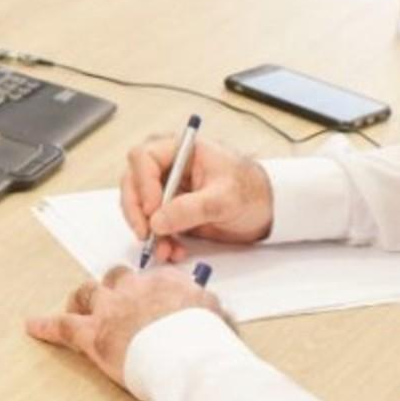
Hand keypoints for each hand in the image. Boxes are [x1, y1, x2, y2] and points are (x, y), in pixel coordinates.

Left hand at [25, 266, 226, 386]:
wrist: (185, 353)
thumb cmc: (202, 338)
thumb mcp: (213, 313)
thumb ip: (205, 307)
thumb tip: (211, 312)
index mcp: (163, 281)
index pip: (150, 276)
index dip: (146, 288)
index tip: (148, 295)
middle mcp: (133, 289)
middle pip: (115, 278)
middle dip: (112, 289)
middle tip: (112, 302)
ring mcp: (109, 309)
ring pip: (86, 293)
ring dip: (80, 301)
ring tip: (76, 308)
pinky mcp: (92, 334)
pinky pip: (63, 326)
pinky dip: (46, 325)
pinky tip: (34, 325)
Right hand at [120, 133, 273, 264]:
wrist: (266, 209)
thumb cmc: (251, 191)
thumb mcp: (225, 199)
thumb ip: (190, 208)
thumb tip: (157, 222)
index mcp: (182, 149)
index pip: (144, 157)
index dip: (143, 184)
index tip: (152, 210)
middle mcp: (169, 166)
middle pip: (133, 182)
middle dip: (137, 212)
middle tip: (147, 235)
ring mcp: (168, 188)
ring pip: (139, 207)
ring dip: (148, 231)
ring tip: (165, 251)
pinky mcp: (171, 210)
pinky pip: (153, 225)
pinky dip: (159, 240)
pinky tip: (173, 251)